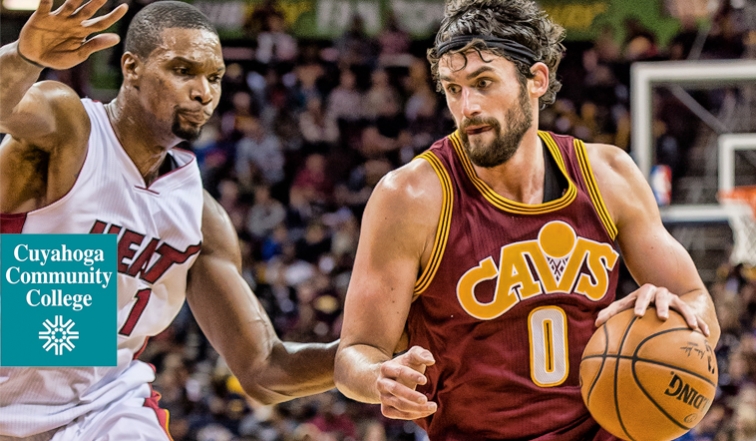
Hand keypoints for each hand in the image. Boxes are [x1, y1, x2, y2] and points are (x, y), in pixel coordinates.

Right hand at [17, 0, 127, 69]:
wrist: (36, 59)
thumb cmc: (59, 57)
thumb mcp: (79, 54)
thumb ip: (95, 45)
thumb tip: (117, 38)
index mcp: (83, 31)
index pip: (101, 22)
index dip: (113, 16)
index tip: (125, 7)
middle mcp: (73, 21)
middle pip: (87, 10)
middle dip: (97, 1)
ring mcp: (58, 18)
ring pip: (69, 4)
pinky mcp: (42, 16)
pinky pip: (45, 5)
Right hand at [377, 345, 436, 419]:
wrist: (391, 379)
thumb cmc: (406, 365)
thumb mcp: (412, 355)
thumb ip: (421, 354)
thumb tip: (431, 361)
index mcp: (386, 367)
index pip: (399, 371)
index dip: (411, 375)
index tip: (424, 380)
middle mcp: (381, 383)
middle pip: (395, 389)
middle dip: (411, 395)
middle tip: (425, 399)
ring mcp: (382, 397)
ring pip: (398, 404)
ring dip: (416, 408)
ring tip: (433, 407)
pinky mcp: (385, 409)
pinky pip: (398, 414)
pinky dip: (413, 415)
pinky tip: (425, 412)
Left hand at [595, 283, 709, 336]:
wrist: (657, 294)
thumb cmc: (636, 304)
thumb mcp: (624, 306)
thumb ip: (611, 314)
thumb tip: (595, 325)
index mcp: (645, 292)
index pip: (641, 296)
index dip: (640, 304)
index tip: (638, 315)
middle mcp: (661, 294)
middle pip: (663, 297)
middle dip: (662, 306)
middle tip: (662, 317)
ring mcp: (675, 300)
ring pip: (683, 306)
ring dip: (687, 315)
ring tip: (691, 327)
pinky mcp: (686, 308)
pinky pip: (695, 316)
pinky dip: (700, 324)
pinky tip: (705, 335)